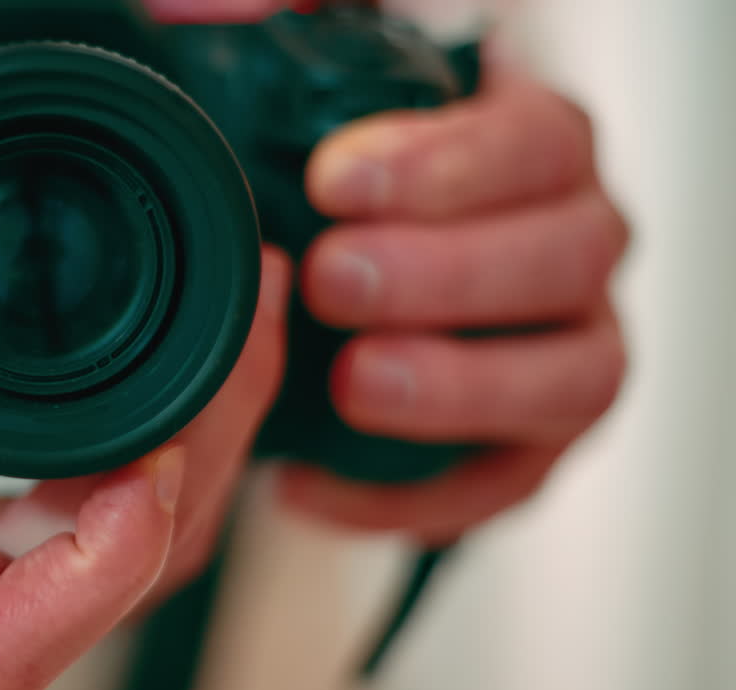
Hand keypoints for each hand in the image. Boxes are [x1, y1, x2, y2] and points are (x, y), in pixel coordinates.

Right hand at [0, 206, 292, 689]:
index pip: (2, 639)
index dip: (98, 574)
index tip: (146, 467)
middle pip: (128, 584)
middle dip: (208, 457)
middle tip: (241, 317)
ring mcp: (6, 577)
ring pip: (156, 552)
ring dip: (220, 439)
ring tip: (244, 312)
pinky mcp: (31, 547)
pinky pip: (139, 516)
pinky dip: (190, 436)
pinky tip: (204, 355)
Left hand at [280, 56, 629, 542]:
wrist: (349, 294)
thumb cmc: (342, 193)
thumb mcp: (323, 105)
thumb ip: (310, 49)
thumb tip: (259, 4)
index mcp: (534, 152)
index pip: (535, 142)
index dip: (446, 163)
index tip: (333, 180)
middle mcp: (574, 248)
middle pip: (570, 257)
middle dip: (450, 272)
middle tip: (336, 278)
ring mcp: (567, 350)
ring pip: (573, 376)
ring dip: (461, 385)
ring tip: (353, 385)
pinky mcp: (529, 446)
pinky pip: (505, 485)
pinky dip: (414, 497)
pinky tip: (312, 488)